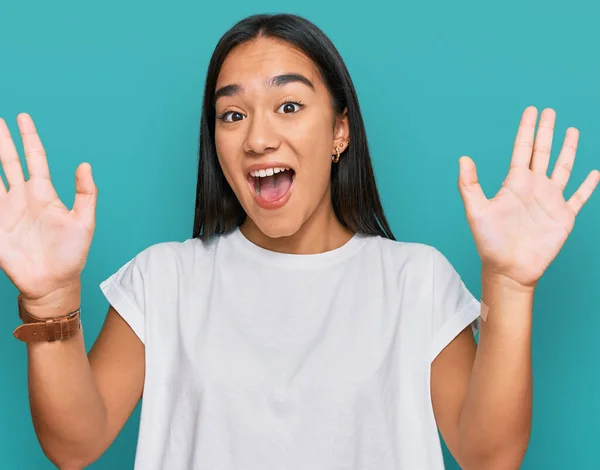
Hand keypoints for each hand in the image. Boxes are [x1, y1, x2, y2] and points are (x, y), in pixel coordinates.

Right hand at [0, 113, 97, 308]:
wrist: (53, 282)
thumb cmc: (72, 254)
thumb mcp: (84, 222)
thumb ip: (85, 194)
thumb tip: (85, 165)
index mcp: (44, 193)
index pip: (35, 158)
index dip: (29, 137)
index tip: (22, 117)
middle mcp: (23, 197)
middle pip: (8, 161)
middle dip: (1, 140)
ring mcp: (6, 210)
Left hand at [458, 106, 598, 288]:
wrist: (509, 268)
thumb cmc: (490, 242)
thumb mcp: (476, 211)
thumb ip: (469, 185)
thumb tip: (463, 158)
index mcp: (515, 183)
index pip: (523, 149)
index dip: (527, 129)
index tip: (531, 110)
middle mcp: (534, 187)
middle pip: (543, 152)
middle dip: (547, 131)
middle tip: (550, 111)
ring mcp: (550, 200)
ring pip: (563, 168)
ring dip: (568, 150)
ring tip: (573, 130)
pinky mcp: (564, 216)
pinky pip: (580, 196)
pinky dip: (589, 185)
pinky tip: (595, 172)